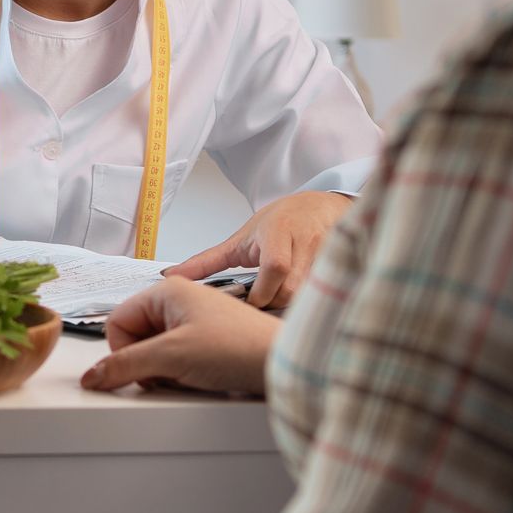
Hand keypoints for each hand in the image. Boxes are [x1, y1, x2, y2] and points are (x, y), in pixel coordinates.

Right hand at [82, 276, 279, 396]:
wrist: (283, 364)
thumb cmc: (237, 347)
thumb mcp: (171, 357)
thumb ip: (125, 366)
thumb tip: (92, 376)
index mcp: (168, 290)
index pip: (118, 321)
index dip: (122, 351)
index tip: (140, 369)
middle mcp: (181, 300)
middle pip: (135, 335)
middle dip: (145, 362)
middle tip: (167, 373)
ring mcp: (196, 320)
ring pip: (155, 349)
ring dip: (163, 370)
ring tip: (188, 375)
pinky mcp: (209, 340)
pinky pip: (177, 357)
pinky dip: (180, 372)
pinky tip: (199, 377)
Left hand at [165, 191, 351, 309]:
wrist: (322, 206)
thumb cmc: (282, 221)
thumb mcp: (241, 238)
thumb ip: (207, 261)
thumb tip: (171, 276)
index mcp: (278, 232)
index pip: (274, 268)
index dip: (261, 293)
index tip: (249, 304)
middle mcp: (306, 241)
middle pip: (291, 289)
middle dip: (273, 304)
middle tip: (261, 306)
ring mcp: (328, 253)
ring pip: (308, 296)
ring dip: (290, 307)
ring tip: (278, 303)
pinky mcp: (341, 266)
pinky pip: (325, 296)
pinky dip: (308, 306)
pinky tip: (298, 304)